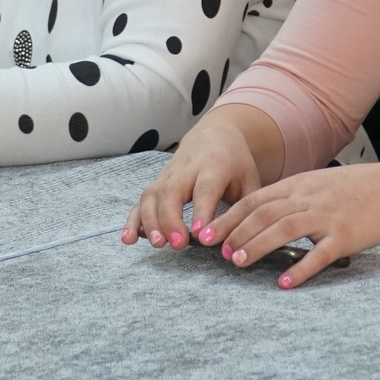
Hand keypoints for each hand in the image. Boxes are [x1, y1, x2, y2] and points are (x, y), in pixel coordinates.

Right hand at [123, 106, 277, 250]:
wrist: (215, 134)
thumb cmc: (236, 163)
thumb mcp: (250, 181)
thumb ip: (246, 210)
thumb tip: (238, 243)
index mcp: (215, 165)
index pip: (205, 188)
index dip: (201, 211)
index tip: (198, 235)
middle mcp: (187, 168)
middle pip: (172, 191)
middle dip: (171, 219)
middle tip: (178, 244)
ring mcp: (168, 175)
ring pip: (152, 195)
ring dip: (151, 221)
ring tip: (158, 245)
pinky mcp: (156, 183)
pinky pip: (140, 201)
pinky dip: (132, 220)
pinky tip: (128, 239)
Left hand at [203, 162, 379, 288]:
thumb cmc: (356, 189)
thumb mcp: (319, 183)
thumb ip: (292, 197)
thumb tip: (259, 217)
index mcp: (300, 185)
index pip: (255, 200)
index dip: (229, 217)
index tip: (209, 233)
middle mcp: (309, 198)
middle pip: (264, 213)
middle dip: (236, 233)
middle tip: (217, 252)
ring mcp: (327, 217)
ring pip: (285, 229)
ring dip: (257, 246)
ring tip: (238, 262)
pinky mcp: (345, 236)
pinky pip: (319, 254)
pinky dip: (300, 269)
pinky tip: (284, 282)